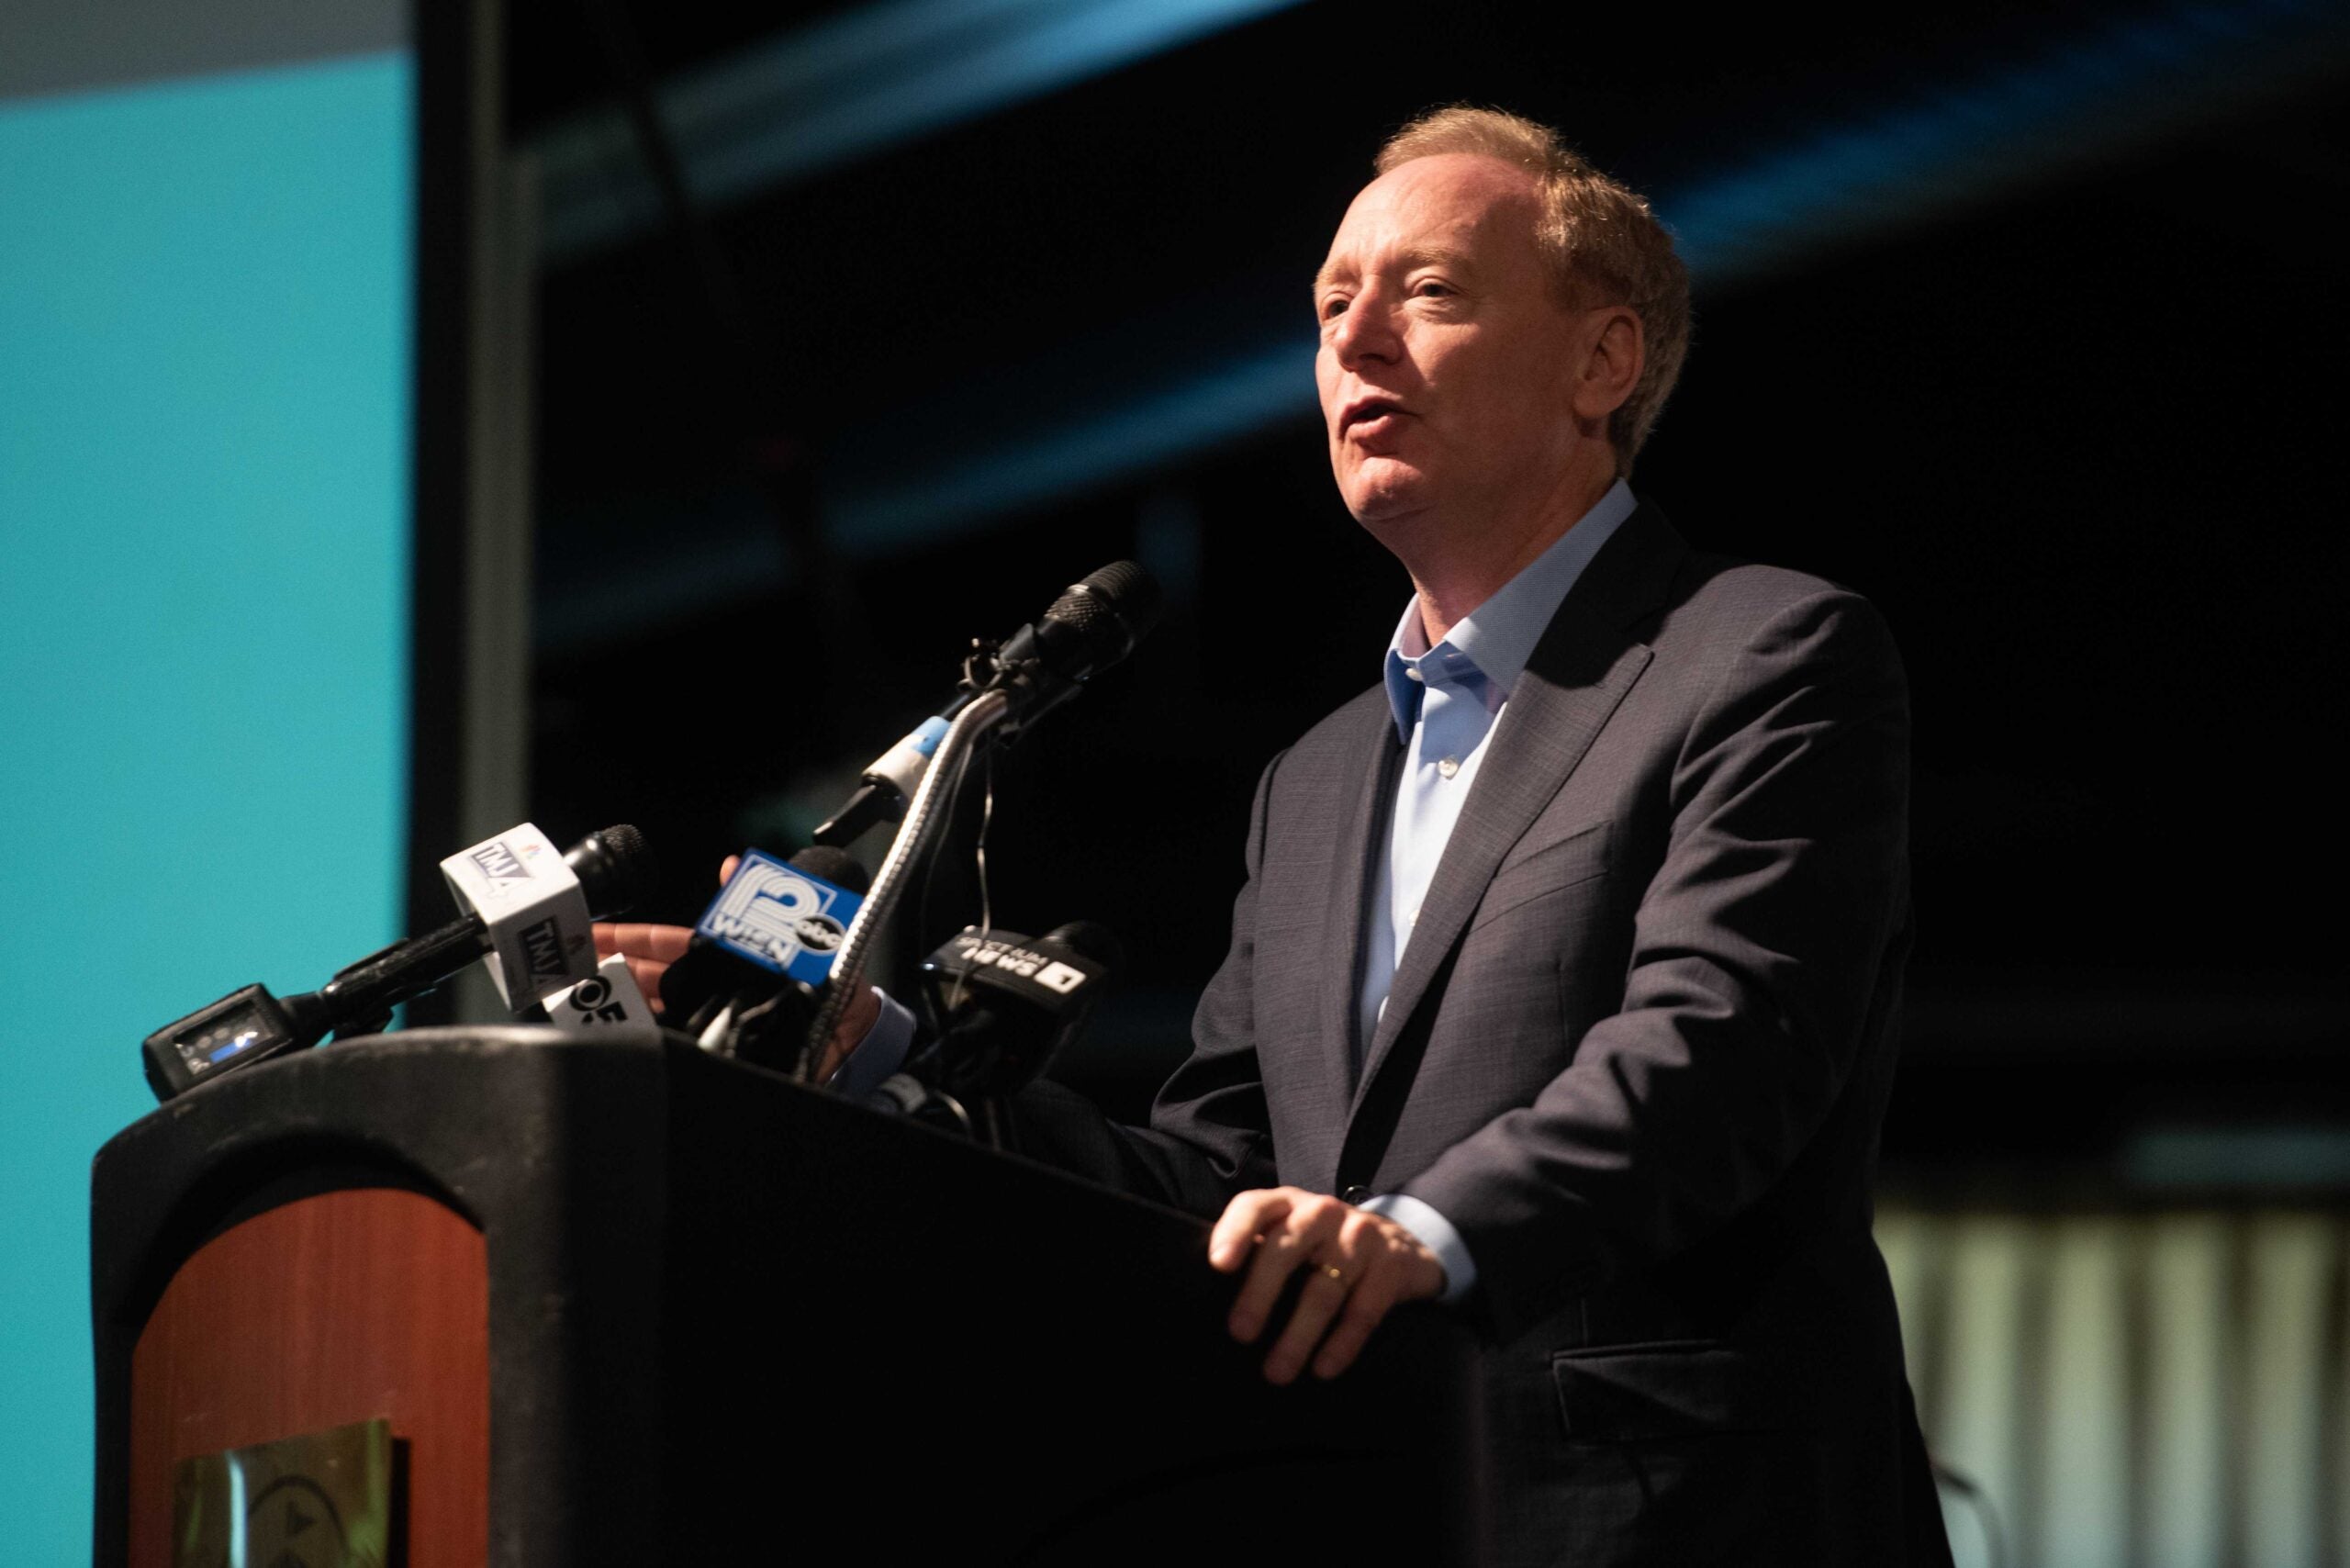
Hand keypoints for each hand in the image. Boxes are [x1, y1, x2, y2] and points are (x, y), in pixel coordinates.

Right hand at [592, 855, 877, 1077]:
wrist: (860, 1042)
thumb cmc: (837, 986)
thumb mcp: (807, 934)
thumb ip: (768, 901)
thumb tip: (730, 863)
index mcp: (726, 958)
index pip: (666, 946)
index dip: (630, 941)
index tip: (593, 936)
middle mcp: (712, 990)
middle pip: (648, 980)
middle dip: (608, 972)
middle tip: (568, 970)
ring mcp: (712, 1023)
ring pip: (652, 1014)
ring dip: (619, 1009)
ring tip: (581, 1007)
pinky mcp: (721, 1055)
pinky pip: (676, 1049)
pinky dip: (649, 1045)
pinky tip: (621, 1043)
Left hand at [1208, 1187, 1445, 1384]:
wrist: (1401, 1247)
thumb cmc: (1325, 1249)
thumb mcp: (1293, 1239)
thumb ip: (1259, 1253)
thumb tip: (1211, 1301)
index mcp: (1287, 1205)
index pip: (1254, 1207)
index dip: (1234, 1232)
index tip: (1219, 1265)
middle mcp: (1322, 1212)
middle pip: (1285, 1249)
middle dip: (1260, 1294)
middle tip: (1240, 1334)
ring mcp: (1361, 1235)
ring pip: (1323, 1289)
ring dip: (1298, 1335)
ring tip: (1277, 1372)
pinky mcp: (1393, 1263)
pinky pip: (1363, 1310)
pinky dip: (1341, 1344)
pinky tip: (1323, 1369)